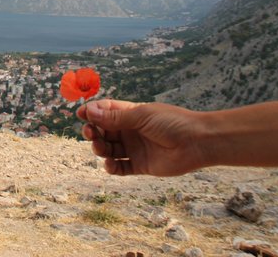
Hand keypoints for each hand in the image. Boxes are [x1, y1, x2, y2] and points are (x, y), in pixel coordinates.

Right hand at [77, 99, 208, 176]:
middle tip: (90, 133)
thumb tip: (89, 111)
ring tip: (102, 149)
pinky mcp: (140, 165)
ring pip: (109, 149)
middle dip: (93, 132)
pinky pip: (120, 168)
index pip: (105, 111)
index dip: (92, 112)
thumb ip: (115, 118)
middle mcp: (130, 131)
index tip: (80, 113)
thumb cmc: (172, 122)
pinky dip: (112, 167)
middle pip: (103, 131)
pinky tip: (110, 164)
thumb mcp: (141, 116)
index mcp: (131, 114)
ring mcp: (135, 148)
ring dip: (100, 149)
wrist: (197, 143)